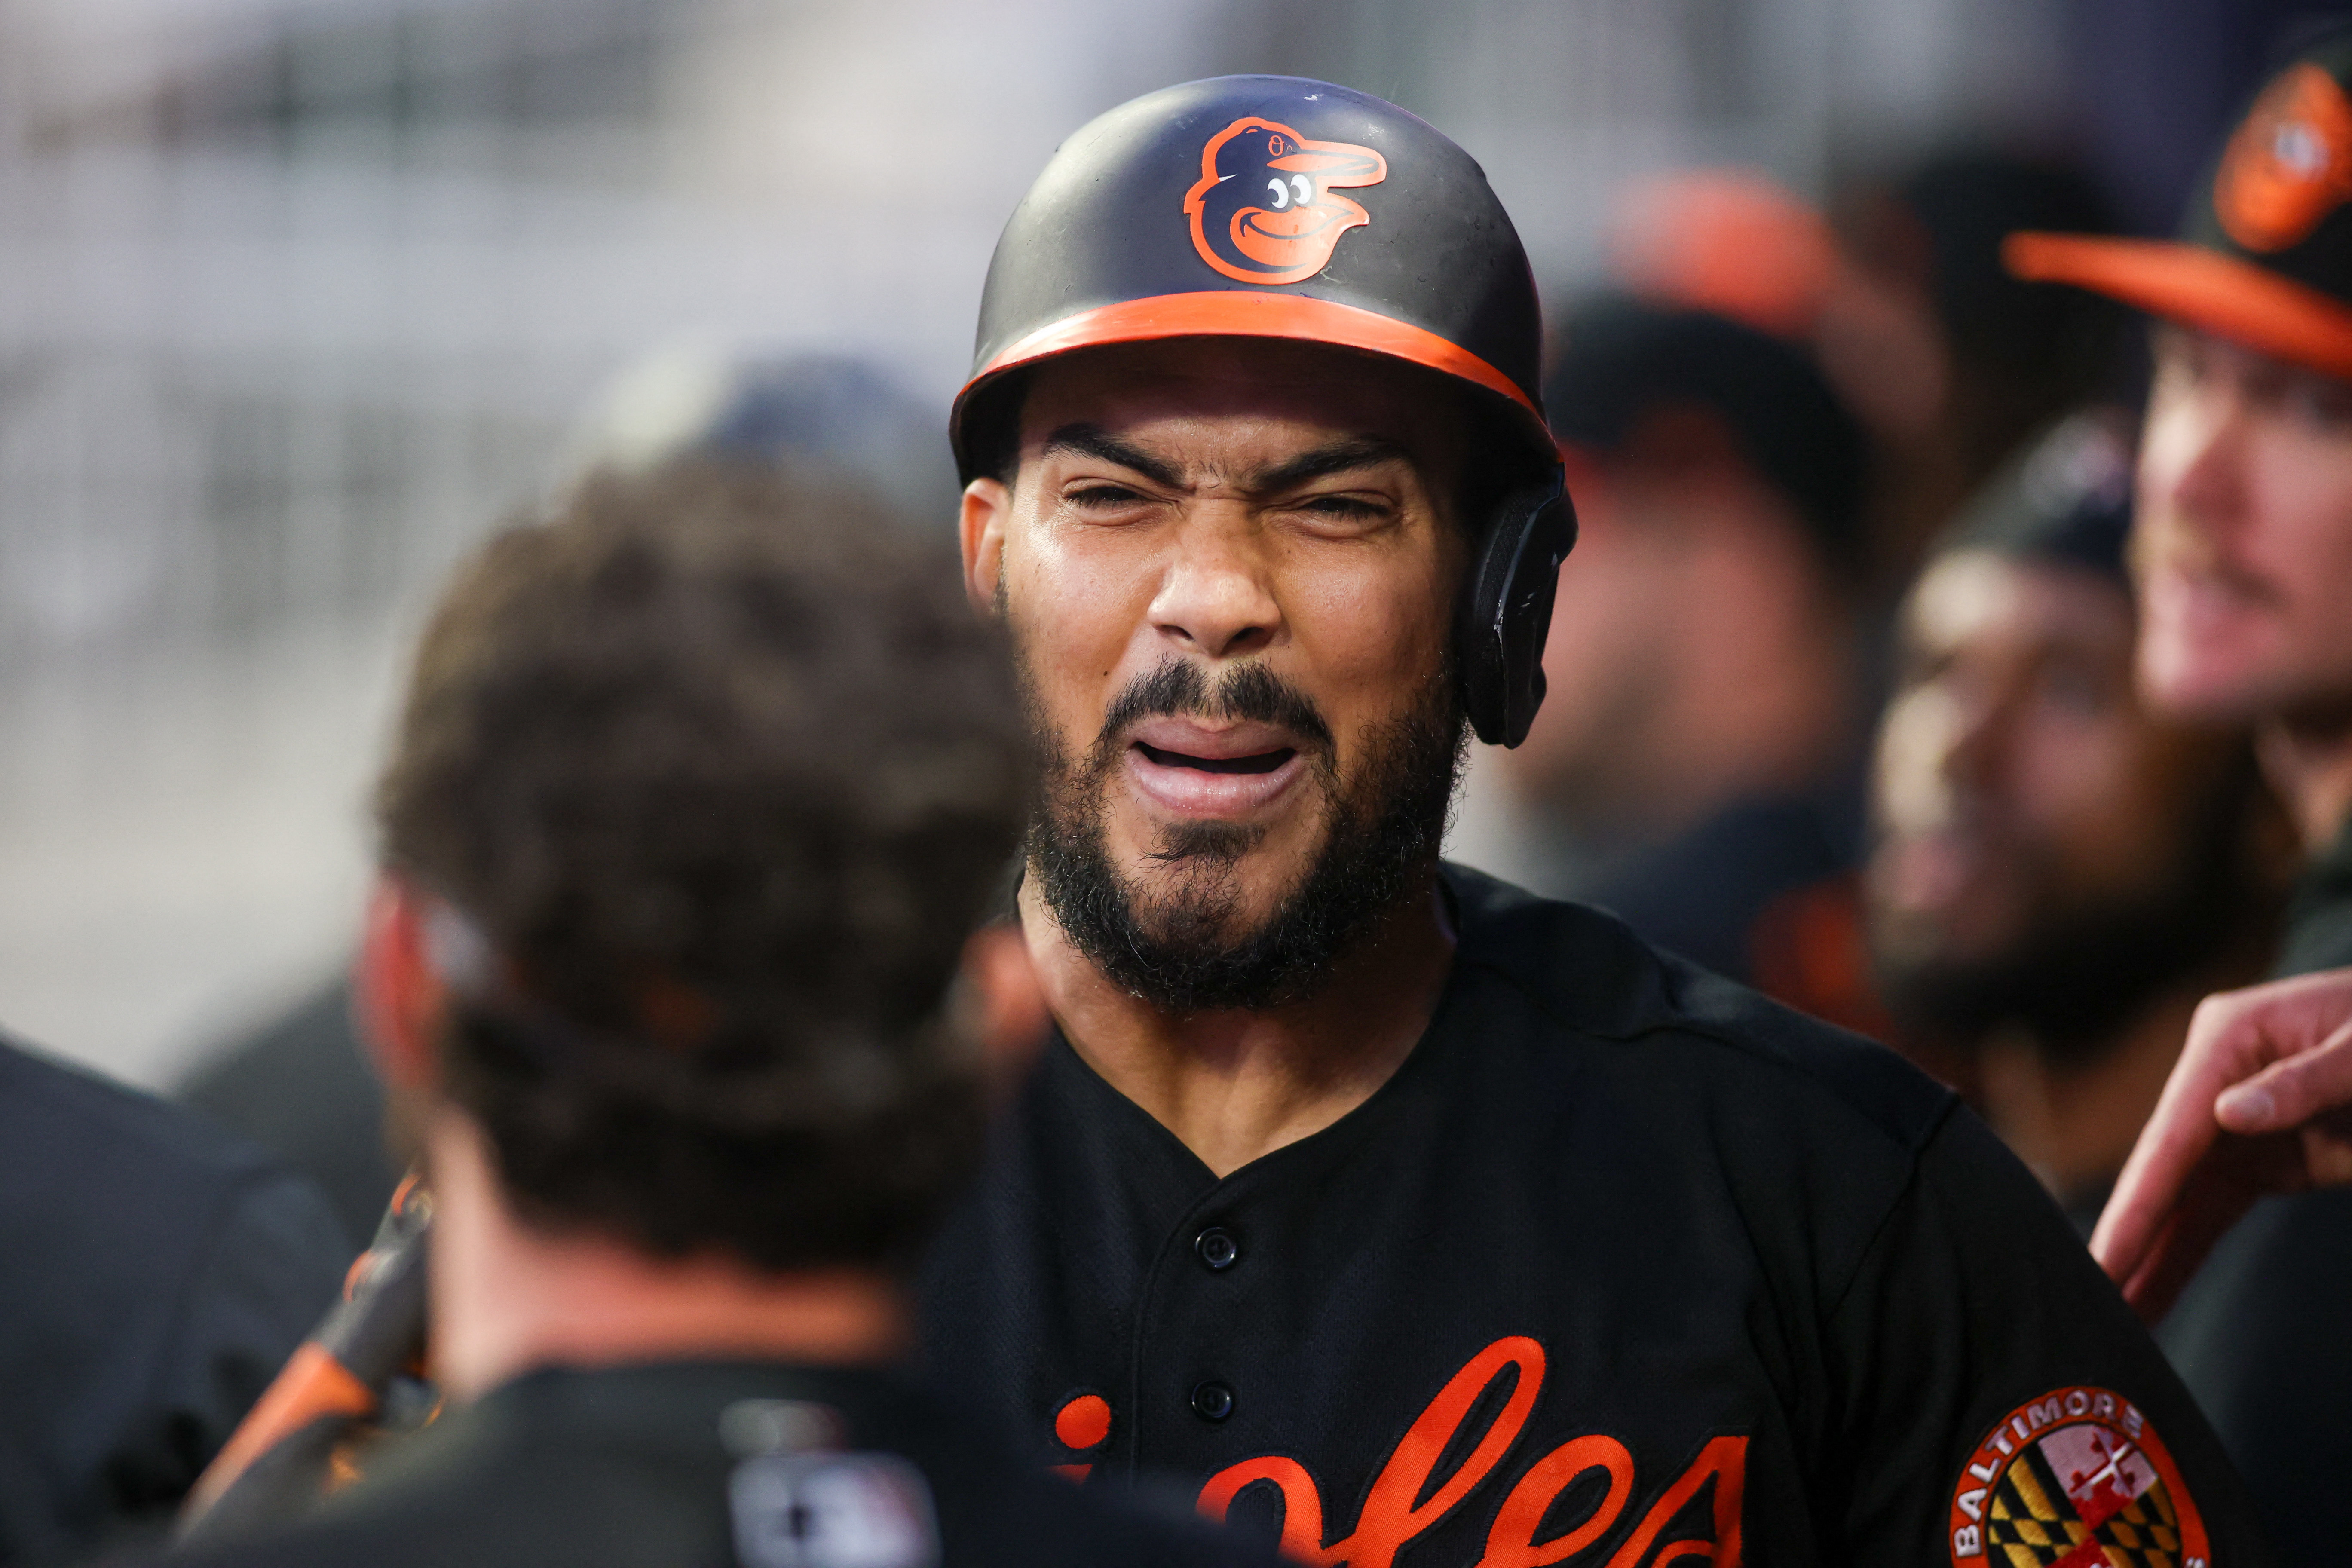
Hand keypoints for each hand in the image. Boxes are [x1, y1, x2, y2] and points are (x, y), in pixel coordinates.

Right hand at [2091, 967, 2351, 1321]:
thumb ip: (2305, 1081)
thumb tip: (2230, 1115)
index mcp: (2229, 1040)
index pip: (2174, 1131)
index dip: (2138, 1201)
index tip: (2106, 1258)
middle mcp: (2217, 1081)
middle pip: (2162, 1168)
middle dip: (2128, 1235)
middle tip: (2090, 1296)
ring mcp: (2237, 1123)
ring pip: (2180, 1200)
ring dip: (2150, 1256)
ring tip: (2116, 1314)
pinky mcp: (2263, 1158)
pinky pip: (2214, 1212)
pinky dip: (2185, 1254)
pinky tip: (2154, 1296)